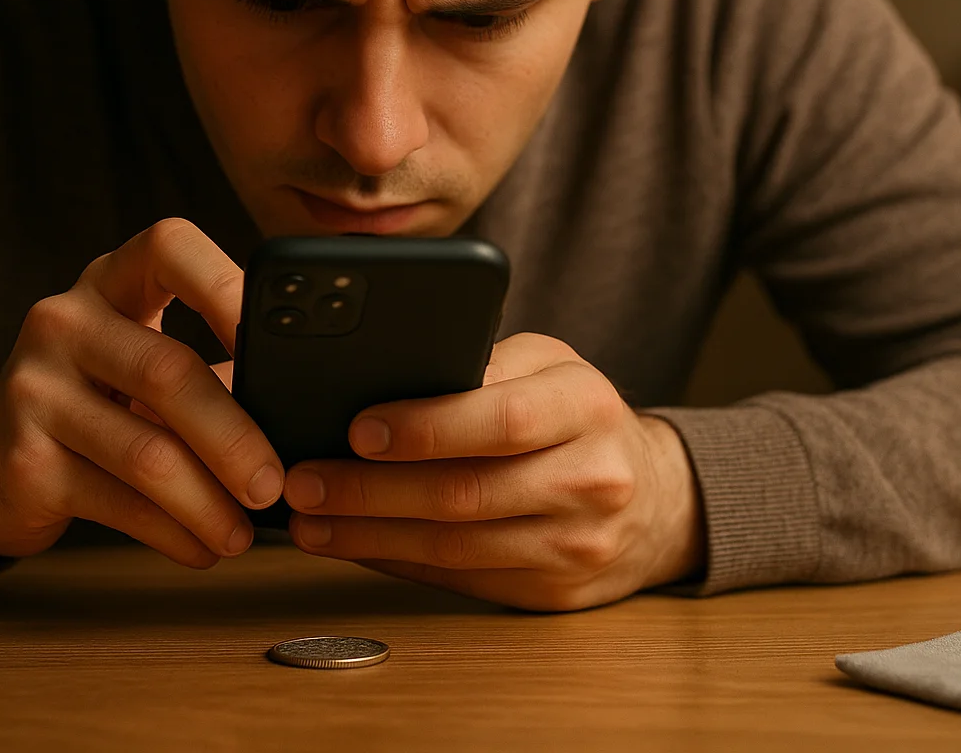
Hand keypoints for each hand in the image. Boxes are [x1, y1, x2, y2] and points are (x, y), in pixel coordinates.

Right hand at [0, 219, 282, 566]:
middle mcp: (64, 321)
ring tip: (242, 532)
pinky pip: (120, 503)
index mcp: (109, 281)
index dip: (229, 287)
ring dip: (209, 503)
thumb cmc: (95, 404)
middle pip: (171, 371)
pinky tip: (203, 548)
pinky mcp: (24, 460)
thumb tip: (306, 414)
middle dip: (236, 437)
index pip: (170, 248)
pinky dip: (174, 533)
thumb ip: (212, 368)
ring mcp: (35, 388)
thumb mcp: (139, 363)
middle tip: (274, 483)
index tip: (279, 342)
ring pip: (148, 452)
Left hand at [282, 333, 704, 609]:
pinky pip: (460, 579)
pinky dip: (398, 561)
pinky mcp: (553, 594)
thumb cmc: (577, 418)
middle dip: (372, 490)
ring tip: (309, 518)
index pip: (505, 419)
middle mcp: (592, 479)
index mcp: (587, 406)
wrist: (656, 500)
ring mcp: (576, 545)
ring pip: (456, 547)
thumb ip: (481, 366)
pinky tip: (354, 544)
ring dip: (369, 535)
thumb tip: (377, 378)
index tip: (358, 428)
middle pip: (467, 493)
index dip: (427, 427)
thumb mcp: (547, 367)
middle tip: (304, 480)